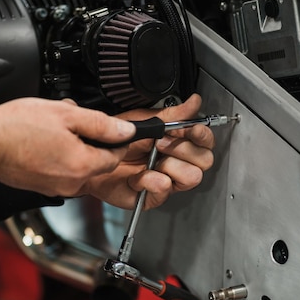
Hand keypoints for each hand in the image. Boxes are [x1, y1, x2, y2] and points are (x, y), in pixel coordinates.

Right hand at [0, 97, 134, 195]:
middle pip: (98, 165)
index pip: (115, 157)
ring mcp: (57, 189)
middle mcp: (72, 183)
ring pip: (80, 169)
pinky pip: (63, 174)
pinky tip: (46, 145)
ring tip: (56, 133)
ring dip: (76, 151)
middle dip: (93, 144)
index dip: (116, 141)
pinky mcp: (44, 189)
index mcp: (82, 165)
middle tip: (76, 125)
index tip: (110, 131)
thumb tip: (126, 130)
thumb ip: (101, 124)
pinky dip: (61, 160)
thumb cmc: (15, 128)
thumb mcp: (64, 114)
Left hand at [84, 93, 214, 209]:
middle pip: (204, 160)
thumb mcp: (144, 121)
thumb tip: (194, 102)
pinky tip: (138, 176)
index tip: (189, 129)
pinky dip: (150, 179)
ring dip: (170, 165)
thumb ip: (172, 114)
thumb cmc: (116, 142)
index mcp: (178, 143)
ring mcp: (168, 180)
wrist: (93, 158)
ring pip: (192, 176)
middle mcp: (177, 163)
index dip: (201, 135)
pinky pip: (165, 187)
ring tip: (150, 160)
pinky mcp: (155, 196)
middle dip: (183, 149)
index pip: (205, 142)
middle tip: (160, 143)